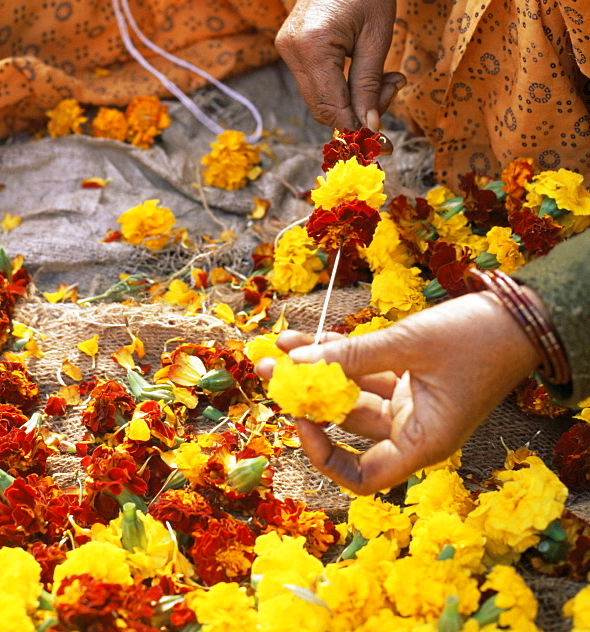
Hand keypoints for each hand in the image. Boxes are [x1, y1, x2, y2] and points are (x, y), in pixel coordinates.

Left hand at [257, 293, 541, 493]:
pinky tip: (304, 337)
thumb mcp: (410, 344)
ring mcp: (409, 401)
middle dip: (306, 397)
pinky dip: (337, 355)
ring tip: (277, 347)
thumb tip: (298, 361)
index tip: (300, 420)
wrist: (521, 314)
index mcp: (423, 442)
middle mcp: (413, 428)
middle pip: (347, 426)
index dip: (325, 456)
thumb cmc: (477, 337)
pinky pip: (363, 370)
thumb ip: (354, 355)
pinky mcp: (407, 374)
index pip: (364, 475)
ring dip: (315, 369)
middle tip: (268, 371)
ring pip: (350, 392)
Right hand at [275, 0, 408, 131]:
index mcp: (312, 46)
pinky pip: (313, 79)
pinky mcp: (290, 42)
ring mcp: (286, 45)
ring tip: (386, 75)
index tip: (384, 132)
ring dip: (351, 97)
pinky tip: (364, 68)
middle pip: (321, 107)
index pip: (331, 107)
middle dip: (357, 110)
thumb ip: (370, 86)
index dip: (358, 125)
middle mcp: (291, 48)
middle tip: (394, 89)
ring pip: (317, 96)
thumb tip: (369, 127)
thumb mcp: (377, 38)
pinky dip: (339, 83)